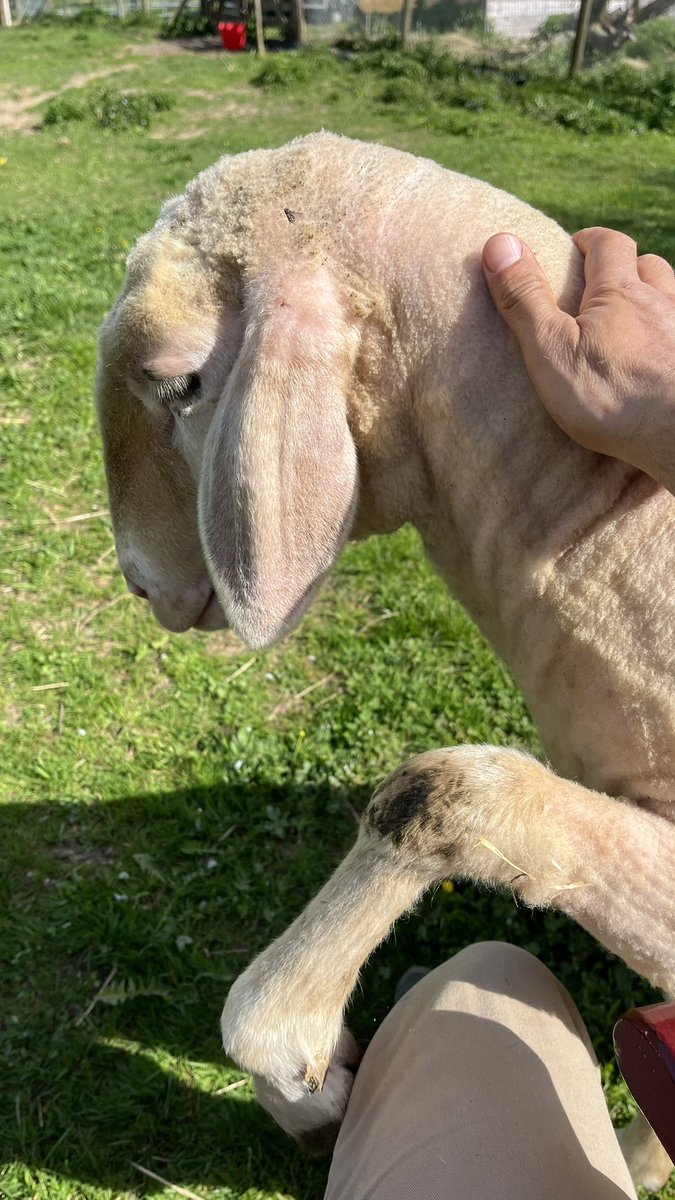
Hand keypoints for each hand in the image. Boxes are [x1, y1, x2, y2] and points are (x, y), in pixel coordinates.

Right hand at [482, 227, 674, 490]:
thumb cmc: (612, 397)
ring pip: (671, 298)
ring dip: (653, 299)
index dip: (590, 241)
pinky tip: (655, 357)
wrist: (674, 436)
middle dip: (625, 268)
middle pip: (648, 266)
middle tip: (601, 287)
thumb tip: (499, 242)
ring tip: (632, 321)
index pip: (608, 244)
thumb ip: (526, 299)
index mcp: (621, 293)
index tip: (574, 248)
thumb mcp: (552, 349)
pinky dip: (666, 336)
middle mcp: (661, 302)